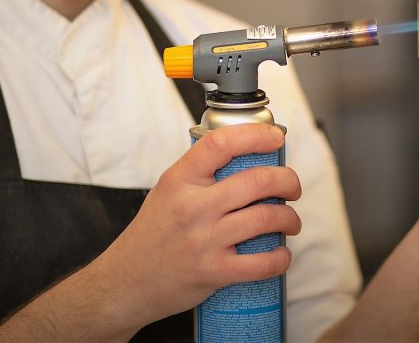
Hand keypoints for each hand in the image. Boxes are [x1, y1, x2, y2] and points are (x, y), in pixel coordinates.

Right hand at [90, 123, 301, 332]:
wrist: (126, 281)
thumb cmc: (152, 234)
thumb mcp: (167, 190)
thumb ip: (200, 172)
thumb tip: (246, 155)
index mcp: (180, 180)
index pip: (221, 143)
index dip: (256, 135)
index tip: (275, 138)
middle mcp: (193, 207)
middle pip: (257, 181)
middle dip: (287, 181)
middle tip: (292, 187)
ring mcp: (204, 240)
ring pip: (266, 218)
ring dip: (289, 219)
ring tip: (290, 221)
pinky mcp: (214, 272)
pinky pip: (262, 263)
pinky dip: (281, 258)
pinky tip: (281, 254)